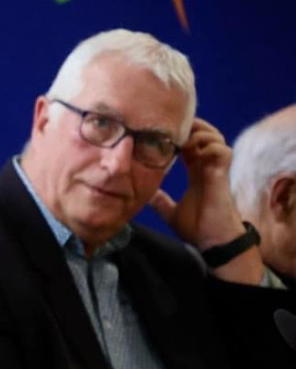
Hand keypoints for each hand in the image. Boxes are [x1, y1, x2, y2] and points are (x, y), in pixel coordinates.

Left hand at [149, 117, 245, 248]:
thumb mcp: (171, 212)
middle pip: (205, 134)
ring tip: (183, 141)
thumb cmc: (197, 227)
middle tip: (171, 131)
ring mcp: (216, 169)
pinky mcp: (223, 174)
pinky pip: (223, 150)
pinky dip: (210, 146)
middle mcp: (207, 167)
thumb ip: (161, 201)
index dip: (179, 137)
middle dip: (191, 128)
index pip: (190, 145)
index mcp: (196, 172)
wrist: (212, 240)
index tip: (160, 137)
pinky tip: (195, 151)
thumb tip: (146, 195)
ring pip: (216, 137)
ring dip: (200, 134)